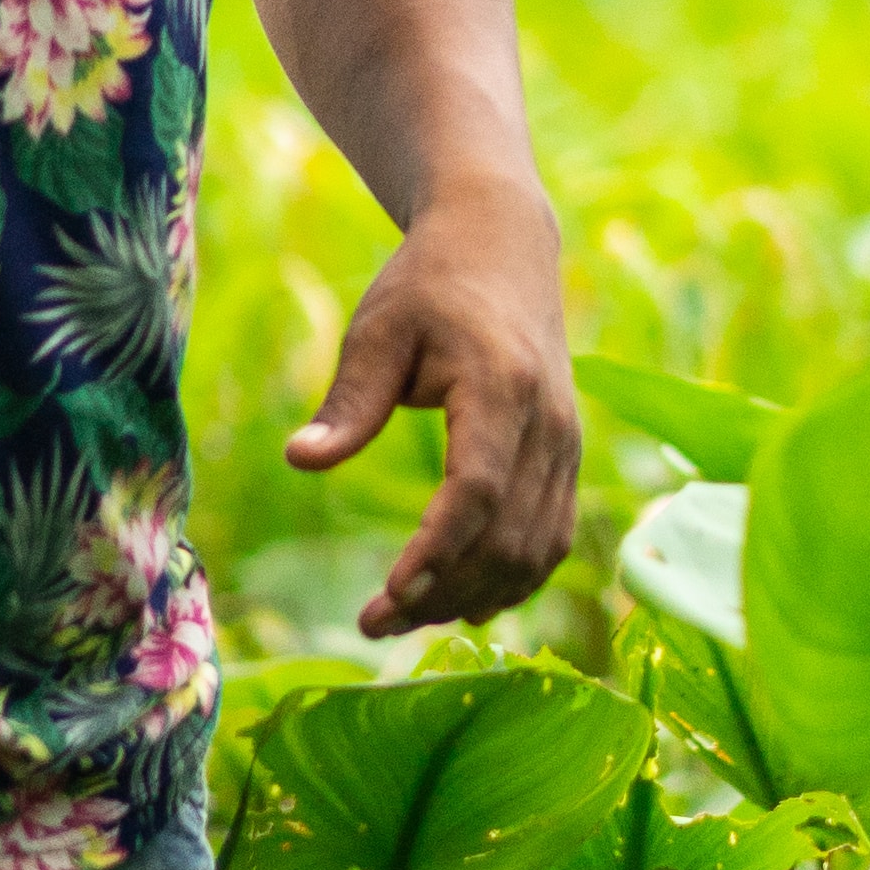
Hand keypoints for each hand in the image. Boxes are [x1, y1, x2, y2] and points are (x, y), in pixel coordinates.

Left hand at [287, 186, 579, 637]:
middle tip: (371, 623)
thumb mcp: (378, 329)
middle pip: (507, 537)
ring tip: (403, 618)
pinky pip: (552, 541)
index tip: (388, 596)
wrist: (503, 246)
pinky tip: (458, 602)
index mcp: (500, 386)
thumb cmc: (429, 285)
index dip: (437, 552)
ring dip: (474, 597)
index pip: (478, 491)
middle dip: (443, 593)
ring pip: (535, 552)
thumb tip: (301, 459)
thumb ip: (348, 400)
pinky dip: (511, 582)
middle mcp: (548, 424)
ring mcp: (567, 445)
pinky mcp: (568, 460)